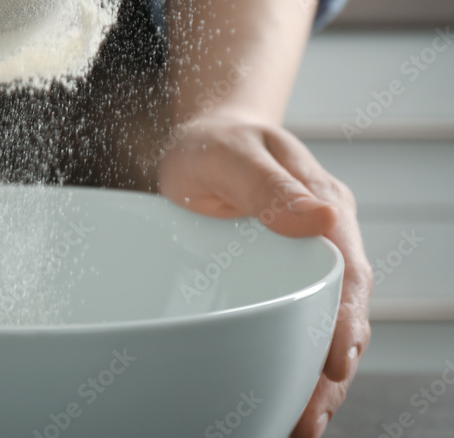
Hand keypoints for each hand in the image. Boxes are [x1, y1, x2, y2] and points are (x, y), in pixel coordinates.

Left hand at [157, 116, 372, 437]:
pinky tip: (283, 396)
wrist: (205, 140)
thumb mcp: (232, 154)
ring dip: (316, 377)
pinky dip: (294, 360)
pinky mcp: (282, 279)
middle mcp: (323, 238)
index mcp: (323, 204)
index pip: (345, 270)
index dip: (344, 319)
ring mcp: (304, 262)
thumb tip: (319, 220)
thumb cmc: (216, 142)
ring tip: (300, 425)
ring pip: (323, 325)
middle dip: (332, 368)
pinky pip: (297, 322)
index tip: (335, 360)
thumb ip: (268, 185)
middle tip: (310, 418)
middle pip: (341, 310)